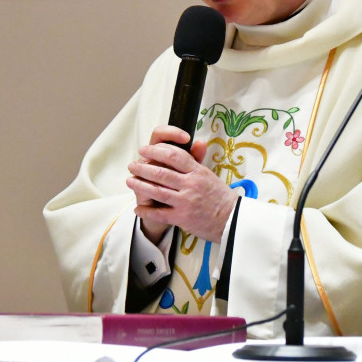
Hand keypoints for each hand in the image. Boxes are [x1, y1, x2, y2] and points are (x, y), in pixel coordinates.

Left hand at [127, 126, 236, 243]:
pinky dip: (146, 211)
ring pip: (157, 190)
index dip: (157, 151)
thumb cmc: (219, 196)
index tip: (145, 150)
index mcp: (198, 172)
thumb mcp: (210, 175)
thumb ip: (198, 160)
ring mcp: (185, 201)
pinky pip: (159, 213)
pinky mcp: (182, 218)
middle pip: (161, 172)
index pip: (174, 155)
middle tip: (132, 165)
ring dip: (140, 185)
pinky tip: (137, 208)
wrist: (231, 220)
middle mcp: (191, 184)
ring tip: (129, 181)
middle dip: (143, 167)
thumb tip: (197, 141)